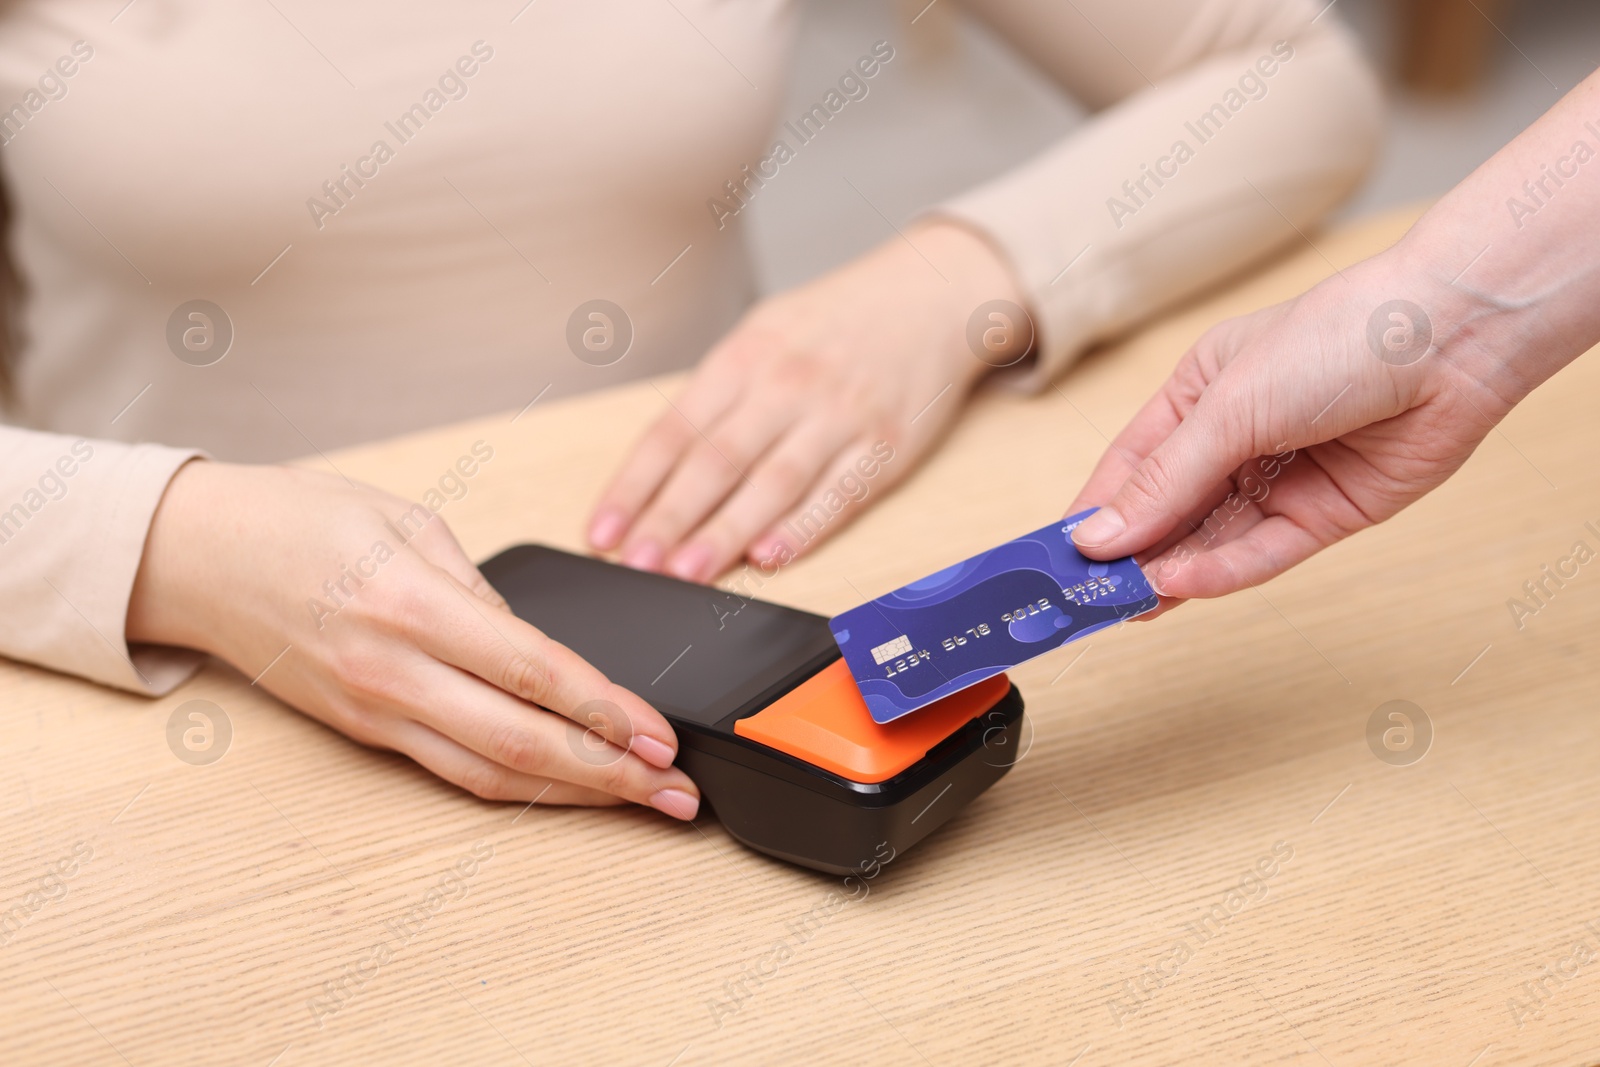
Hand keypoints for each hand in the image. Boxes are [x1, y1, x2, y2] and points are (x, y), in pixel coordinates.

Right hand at [126, 462, 699, 818]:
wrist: (199, 557)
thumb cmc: (300, 519)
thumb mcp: (408, 519)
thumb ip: (482, 587)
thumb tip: (539, 649)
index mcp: (411, 603)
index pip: (532, 671)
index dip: (605, 710)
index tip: (658, 734)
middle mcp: (392, 670)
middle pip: (520, 741)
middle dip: (609, 772)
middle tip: (673, 788)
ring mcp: (374, 709)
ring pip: (488, 773)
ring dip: (572, 793)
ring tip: (638, 801)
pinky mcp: (363, 729)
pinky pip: (452, 769)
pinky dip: (516, 784)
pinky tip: (565, 787)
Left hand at [588, 221, 1026, 580]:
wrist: (931, 293)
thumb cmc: (837, 321)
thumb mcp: (765, 332)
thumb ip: (719, 395)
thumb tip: (663, 468)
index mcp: (746, 357)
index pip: (674, 430)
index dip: (634, 486)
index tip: (603, 530)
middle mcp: (787, 385)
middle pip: (716, 462)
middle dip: (669, 518)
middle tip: (636, 563)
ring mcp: (838, 417)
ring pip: (771, 484)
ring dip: (725, 534)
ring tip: (687, 573)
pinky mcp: (884, 446)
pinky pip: (836, 495)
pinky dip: (802, 529)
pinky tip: (769, 557)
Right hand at [1065, 258, 1514, 601]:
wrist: (1455, 338)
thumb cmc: (1339, 337)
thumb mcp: (1229, 406)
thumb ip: (1164, 479)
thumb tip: (1098, 536)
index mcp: (1197, 396)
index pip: (1128, 468)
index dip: (1093, 514)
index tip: (1054, 560)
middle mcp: (1234, 441)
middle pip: (1166, 512)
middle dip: (1128, 555)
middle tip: (1083, 600)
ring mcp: (1279, 481)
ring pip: (1209, 541)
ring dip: (1168, 573)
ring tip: (1125, 604)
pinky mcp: (1324, 515)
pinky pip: (1262, 553)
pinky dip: (1222, 573)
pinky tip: (1181, 586)